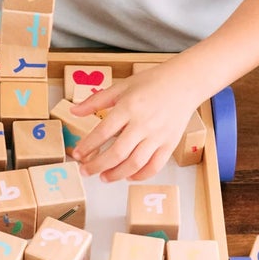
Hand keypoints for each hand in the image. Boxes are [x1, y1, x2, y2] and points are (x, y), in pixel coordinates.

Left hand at [72, 67, 197, 181]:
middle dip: (97, 166)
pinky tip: (128, 176)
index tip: (77, 155)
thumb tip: (74, 111)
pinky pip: (154, 166)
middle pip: (117, 153)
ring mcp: (158, 136)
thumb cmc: (152, 82)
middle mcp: (143, 123)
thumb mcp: (121, 86)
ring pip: (135, 163)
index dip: (88, 146)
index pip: (103, 132)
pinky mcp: (170, 144)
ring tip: (104, 177)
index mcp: (129, 107)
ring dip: (116, 174)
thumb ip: (96, 101)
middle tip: (85, 171)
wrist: (184, 83)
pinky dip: (140, 175)